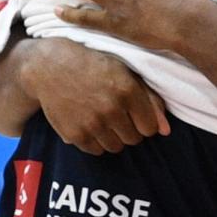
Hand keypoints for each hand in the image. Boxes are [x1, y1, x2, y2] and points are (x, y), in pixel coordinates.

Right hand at [19, 37, 170, 154]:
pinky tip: (90, 123)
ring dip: (113, 136)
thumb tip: (166, 131)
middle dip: (130, 130)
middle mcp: (111, 108)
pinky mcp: (75, 134)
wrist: (50, 66)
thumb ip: (150, 100)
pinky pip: (96, 150)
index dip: (144, 122)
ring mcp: (92, 123)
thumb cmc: (93, 66)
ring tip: (103, 118)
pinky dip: (96, 141)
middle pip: (134, 139)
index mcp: (128, 90)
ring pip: (116, 147)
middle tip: (117, 114)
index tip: (135, 114)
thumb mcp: (125, 73)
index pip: (150, 128)